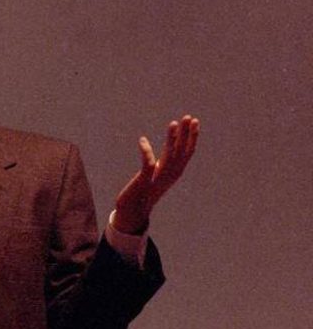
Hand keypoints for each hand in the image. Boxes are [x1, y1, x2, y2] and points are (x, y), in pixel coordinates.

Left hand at [113, 114, 199, 234]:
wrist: (133, 211)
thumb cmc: (144, 192)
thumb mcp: (156, 176)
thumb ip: (158, 166)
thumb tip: (157, 157)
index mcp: (174, 172)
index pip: (187, 152)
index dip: (192, 137)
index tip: (195, 121)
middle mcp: (169, 175)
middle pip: (181, 151)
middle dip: (186, 133)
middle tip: (189, 117)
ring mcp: (158, 178)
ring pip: (168, 155)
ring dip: (172, 139)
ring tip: (173, 123)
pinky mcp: (144, 181)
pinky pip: (147, 164)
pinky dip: (146, 152)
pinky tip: (142, 140)